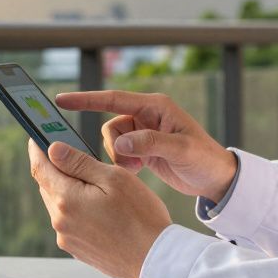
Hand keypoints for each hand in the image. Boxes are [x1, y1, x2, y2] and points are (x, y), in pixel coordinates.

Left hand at [28, 140, 171, 277]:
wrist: (154, 261)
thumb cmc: (140, 218)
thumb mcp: (113, 179)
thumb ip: (79, 163)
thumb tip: (53, 149)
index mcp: (67, 200)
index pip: (40, 168)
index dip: (37, 150)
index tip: (36, 138)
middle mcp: (60, 221)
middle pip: (48, 186)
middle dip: (56, 169)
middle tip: (71, 155)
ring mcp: (67, 238)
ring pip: (58, 204)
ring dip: (68, 190)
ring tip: (94, 184)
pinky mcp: (77, 249)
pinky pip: (69, 222)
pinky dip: (77, 209)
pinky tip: (99, 208)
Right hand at [55, 90, 237, 201]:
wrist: (216, 178)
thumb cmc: (205, 159)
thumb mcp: (182, 150)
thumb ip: (151, 143)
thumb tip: (120, 143)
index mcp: (156, 106)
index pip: (113, 99)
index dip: (86, 99)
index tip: (61, 100)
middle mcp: (147, 115)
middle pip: (111, 125)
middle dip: (114, 146)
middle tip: (131, 165)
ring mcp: (144, 131)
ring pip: (113, 140)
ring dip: (119, 157)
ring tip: (138, 169)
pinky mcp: (143, 147)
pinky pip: (120, 152)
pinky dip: (124, 163)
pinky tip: (139, 171)